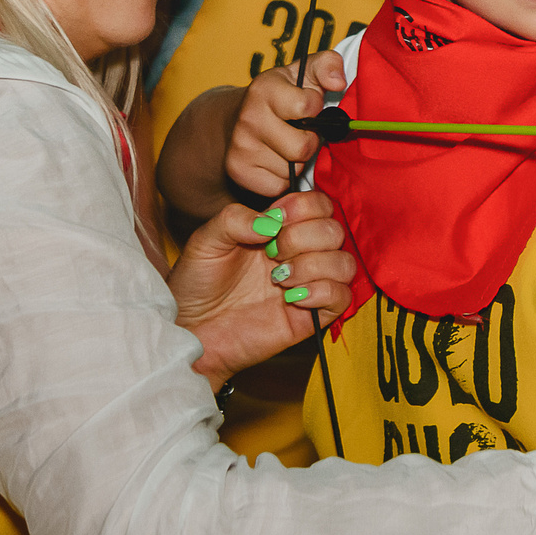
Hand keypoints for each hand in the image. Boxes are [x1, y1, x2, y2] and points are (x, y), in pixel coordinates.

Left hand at [168, 187, 355, 384]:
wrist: (191, 330)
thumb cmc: (196, 285)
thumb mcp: (206, 241)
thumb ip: (234, 219)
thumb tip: (270, 223)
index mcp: (279, 230)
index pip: (318, 204)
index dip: (304, 207)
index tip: (275, 221)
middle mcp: (299, 254)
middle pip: (335, 230)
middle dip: (304, 238)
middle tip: (272, 254)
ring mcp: (308, 285)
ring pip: (345, 263)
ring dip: (314, 265)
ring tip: (280, 279)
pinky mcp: (311, 317)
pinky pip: (343, 298)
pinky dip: (323, 292)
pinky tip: (293, 298)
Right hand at [227, 50, 345, 196]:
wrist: (236, 119)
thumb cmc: (281, 96)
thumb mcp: (303, 73)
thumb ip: (327, 65)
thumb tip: (339, 82)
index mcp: (265, 89)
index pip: (307, 106)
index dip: (314, 108)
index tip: (307, 105)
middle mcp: (249, 118)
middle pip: (302, 147)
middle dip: (308, 141)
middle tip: (300, 132)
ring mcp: (241, 147)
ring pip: (292, 170)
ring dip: (295, 161)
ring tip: (286, 145)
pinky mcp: (238, 172)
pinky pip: (279, 186)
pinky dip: (282, 178)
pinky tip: (275, 161)